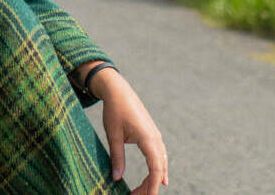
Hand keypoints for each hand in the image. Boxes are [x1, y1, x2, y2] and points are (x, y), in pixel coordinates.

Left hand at [93, 67, 167, 194]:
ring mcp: (156, 136)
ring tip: (142, 192)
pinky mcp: (152, 134)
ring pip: (161, 163)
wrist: (118, 90)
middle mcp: (156, 138)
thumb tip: (116, 178)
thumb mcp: (113, 134)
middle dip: (150, 186)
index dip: (151, 186)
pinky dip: (157, 169)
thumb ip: (117, 157)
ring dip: (153, 179)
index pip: (155, 169)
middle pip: (159, 169)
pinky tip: (155, 179)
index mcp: (147, 138)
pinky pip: (159, 156)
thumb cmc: (114, 110)